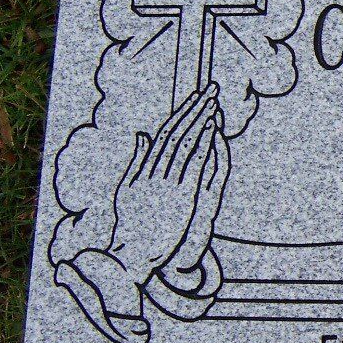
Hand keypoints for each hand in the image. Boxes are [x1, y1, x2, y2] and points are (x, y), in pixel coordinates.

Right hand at [109, 84, 220, 283]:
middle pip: (177, 133)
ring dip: (201, 119)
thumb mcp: (128, 189)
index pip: (164, 134)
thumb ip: (137, 160)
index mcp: (142, 170)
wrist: (131, 253)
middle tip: (210, 89)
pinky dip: (204, 142)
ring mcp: (167, 182)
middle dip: (194, 108)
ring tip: (214, 100)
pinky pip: (195, 162)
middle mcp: (154, 172)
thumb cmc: (130, 225)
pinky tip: (213, 126)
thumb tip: (143, 133)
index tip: (193, 97)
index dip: (180, 114)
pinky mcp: (181, 195)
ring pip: (186, 143)